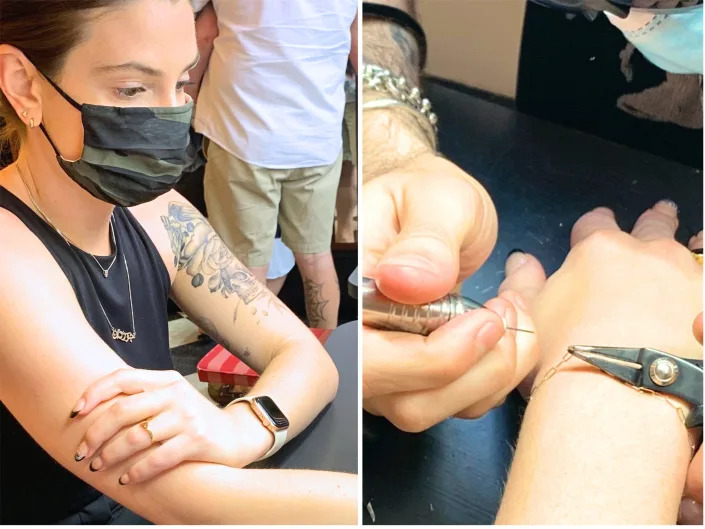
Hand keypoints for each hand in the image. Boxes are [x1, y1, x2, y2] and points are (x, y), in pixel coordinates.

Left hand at [69, 369, 272, 483]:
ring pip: (136, 436)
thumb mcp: (173, 399)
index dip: (94, 393)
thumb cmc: (195, 420)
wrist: (237, 434)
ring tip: (99, 466)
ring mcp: (187, 417)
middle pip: (123, 410)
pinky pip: (157, 458)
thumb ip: (145, 398)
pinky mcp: (196, 440)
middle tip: (82, 452)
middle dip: (95, 433)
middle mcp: (175, 395)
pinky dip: (137, 471)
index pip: (122, 378)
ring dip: (111, 455)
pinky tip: (127, 479)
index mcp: (166, 380)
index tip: (75, 412)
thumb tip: (97, 409)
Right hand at [362, 152, 538, 430]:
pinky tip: (512, 327)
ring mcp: (385, 368)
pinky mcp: (415, 378)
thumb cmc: (425, 196)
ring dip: (497, 371)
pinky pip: (460, 403)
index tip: (490, 314)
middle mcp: (358, 345)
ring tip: (515, 310)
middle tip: (509, 310)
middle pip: (408, 404)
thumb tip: (407, 283)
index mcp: (349, 298)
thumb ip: (426, 238)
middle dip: (478, 369)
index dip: (440, 355)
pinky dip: (501, 372)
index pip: (375, 361)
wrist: (427, 210)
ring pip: (437, 411)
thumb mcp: (435, 199)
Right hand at [499, 201, 701, 520]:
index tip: (599, 222)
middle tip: (659, 215)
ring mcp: (687, 279)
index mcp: (596, 251)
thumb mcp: (528, 317)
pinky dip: (703, 279)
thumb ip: (523, 282)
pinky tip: (700, 286)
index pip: (596, 223)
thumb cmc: (564, 357)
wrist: (616, 394)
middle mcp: (646, 254)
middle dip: (653, 220)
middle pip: (652, 226)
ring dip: (689, 246)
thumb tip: (521, 261)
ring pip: (692, 249)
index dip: (596, 222)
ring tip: (693, 245)